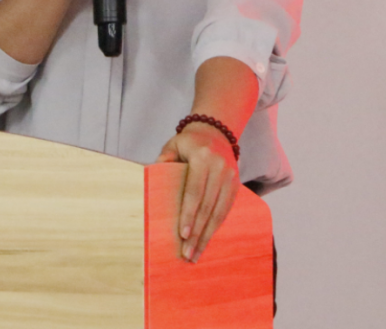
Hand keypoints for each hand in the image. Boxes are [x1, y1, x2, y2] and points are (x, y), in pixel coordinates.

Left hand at [157, 123, 238, 262]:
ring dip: (208, 235)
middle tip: (188, 254)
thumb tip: (149, 172)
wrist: (217, 131)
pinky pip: (226, 210)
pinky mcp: (236, 184)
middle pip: (207, 207)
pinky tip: (208, 240)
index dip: (189, 215)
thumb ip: (164, 158)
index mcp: (202, 158)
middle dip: (197, 233)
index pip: (194, 192)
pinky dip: (216, 226)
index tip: (183, 235)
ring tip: (197, 254)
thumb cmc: (189, 141)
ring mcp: (230, 177)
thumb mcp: (173, 144)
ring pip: (219, 212)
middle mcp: (219, 168)